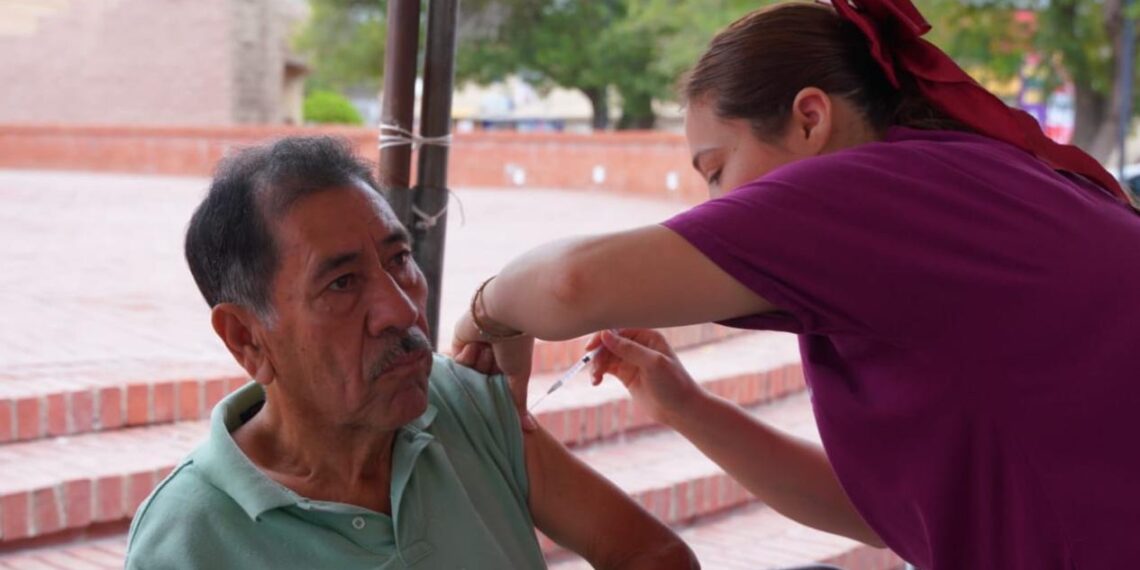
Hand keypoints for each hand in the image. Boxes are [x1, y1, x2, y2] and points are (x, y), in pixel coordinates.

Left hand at [453, 309, 537, 429]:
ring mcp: (473, 349)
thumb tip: (530, 430)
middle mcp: (489, 356)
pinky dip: (468, 354)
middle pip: (479, 382)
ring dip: (480, 361)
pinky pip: (457, 361)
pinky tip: (478, 342)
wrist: (503, 315)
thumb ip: (518, 403)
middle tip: (497, 361)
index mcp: (504, 363)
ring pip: (468, 373)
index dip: (495, 389)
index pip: (494, 388)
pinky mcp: (459, 342)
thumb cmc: (516, 344)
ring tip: (490, 346)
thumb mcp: (518, 377)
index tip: (499, 385)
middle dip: (488, 373)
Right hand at [586, 329, 701, 426]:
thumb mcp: (652, 363)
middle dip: (598, 353)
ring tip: (595, 378)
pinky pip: (606, 369)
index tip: (591, 348)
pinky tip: (596, 381)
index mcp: (647, 336)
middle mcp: (638, 345)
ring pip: (605, 356)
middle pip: (608, 342)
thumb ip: (628, 348)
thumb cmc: (673, 383)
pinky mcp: (626, 375)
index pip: (618, 329)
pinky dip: (598, 373)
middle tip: (594, 367)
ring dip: (596, 365)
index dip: (602, 336)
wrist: (680, 410)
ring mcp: (631, 360)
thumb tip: (605, 334)